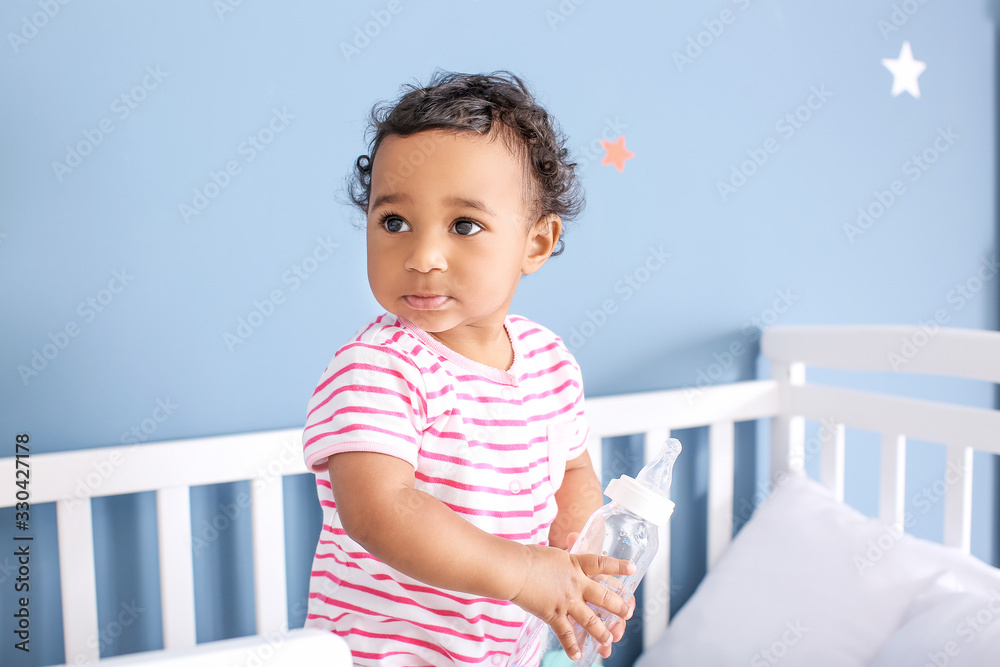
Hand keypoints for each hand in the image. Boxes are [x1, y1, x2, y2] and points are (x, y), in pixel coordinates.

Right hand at [510, 535, 635, 660]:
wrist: (514, 569)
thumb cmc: (528, 557)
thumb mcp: (553, 553)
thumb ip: (565, 557)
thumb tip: (570, 549)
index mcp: (576, 564)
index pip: (602, 564)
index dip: (618, 567)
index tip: (633, 570)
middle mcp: (576, 584)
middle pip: (604, 596)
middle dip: (618, 606)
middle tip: (627, 612)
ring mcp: (566, 601)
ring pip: (590, 620)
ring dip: (602, 632)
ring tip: (609, 639)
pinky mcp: (553, 614)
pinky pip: (566, 634)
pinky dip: (571, 647)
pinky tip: (577, 655)